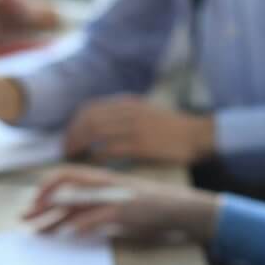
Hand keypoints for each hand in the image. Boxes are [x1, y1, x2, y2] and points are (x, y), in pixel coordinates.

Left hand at [21, 166, 220, 243]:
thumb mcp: (121, 203)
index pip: (67, 175)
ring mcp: (116, 196)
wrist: (184, 207)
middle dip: (41, 204)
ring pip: (77, 203)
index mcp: (104, 180)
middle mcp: (107, 184)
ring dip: (54, 218)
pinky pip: (98, 217)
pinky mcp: (127, 211)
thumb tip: (72, 223)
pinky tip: (72, 236)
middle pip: (65, 187)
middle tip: (24, 219)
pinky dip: (83, 226)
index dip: (46, 187)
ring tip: (38, 232)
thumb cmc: (153, 207)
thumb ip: (98, 209)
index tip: (32, 204)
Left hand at [64, 96, 213, 164]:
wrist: (197, 134)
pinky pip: (109, 149)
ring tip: (75, 157)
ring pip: (94, 132)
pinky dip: (96, 155)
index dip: (75, 123)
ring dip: (80, 145)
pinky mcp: (140, 145)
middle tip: (67, 150)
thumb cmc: (172, 128)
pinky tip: (93, 162)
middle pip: (88, 119)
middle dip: (73, 135)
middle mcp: (128, 112)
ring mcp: (134, 127)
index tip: (71, 136)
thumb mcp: (146, 111)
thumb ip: (124, 114)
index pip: (91, 108)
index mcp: (128, 103)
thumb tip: (99, 124)